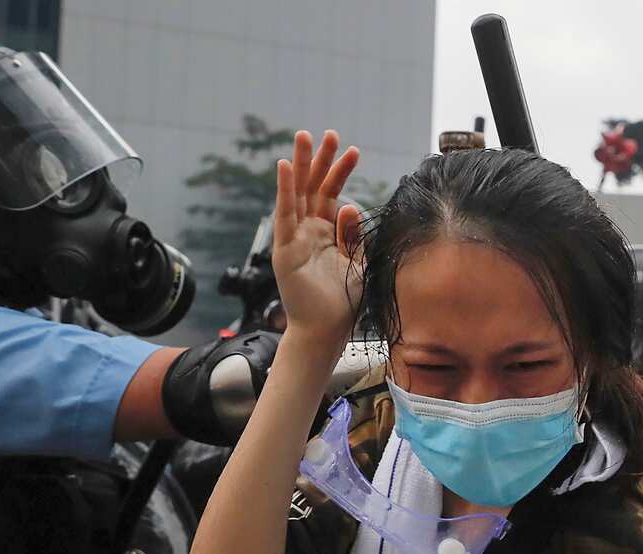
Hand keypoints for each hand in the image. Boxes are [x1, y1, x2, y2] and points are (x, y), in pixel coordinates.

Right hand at [273, 130, 362, 351]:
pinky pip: (284, 215)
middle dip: (320, 160)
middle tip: (327, 133)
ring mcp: (295, 239)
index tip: (354, 151)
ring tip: (303, 137)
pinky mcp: (284, 250)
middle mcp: (309, 232)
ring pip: (297, 194)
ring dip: (299, 165)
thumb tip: (349, 205)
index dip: (341, 172)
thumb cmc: (343, 303)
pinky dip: (284, 191)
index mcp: (328, 234)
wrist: (327, 330)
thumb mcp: (359, 263)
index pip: (333, 194)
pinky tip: (284, 167)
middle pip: (313, 187)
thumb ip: (355, 235)